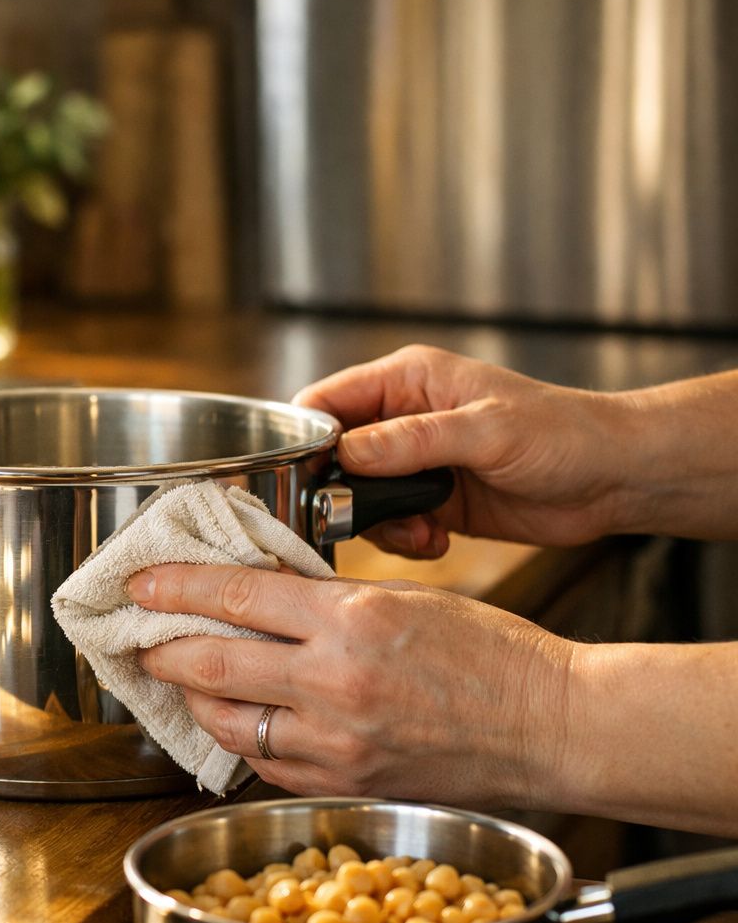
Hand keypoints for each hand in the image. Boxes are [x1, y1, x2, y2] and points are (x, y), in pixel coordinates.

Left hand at [128, 562, 574, 808]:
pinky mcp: (345, 783)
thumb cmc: (492, 655)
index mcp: (352, 618)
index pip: (237, 594)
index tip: (142, 582)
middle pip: (213, 661)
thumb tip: (258, 594)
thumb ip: (327, 599)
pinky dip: (242, 740)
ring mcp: (338, 741)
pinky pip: (267, 763)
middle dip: (161, 648)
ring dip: (193, 698)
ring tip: (179, 679)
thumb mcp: (405, 598)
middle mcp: (335, 681)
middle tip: (137, 637)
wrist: (552, 727)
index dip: (176, 587)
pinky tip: (235, 720)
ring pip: (229, 720)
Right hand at [293, 345, 631, 556]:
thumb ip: (412, 441)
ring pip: (355, 497)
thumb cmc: (563, 434)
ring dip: (376, 523)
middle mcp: (402, 418)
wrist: (615, 479)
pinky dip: (403, 539)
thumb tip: (345, 453)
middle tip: (362, 518)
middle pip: (332, 456)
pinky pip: (388, 524)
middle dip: (341, 493)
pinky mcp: (430, 501)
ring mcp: (415, 462)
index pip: (325, 402)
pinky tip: (436, 541)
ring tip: (420, 531)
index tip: (309, 479)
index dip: (307, 439)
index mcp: (407, 380)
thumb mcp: (486, 431)